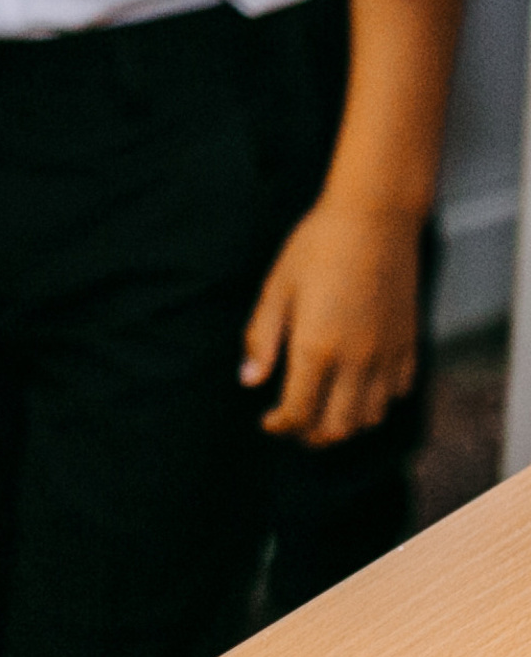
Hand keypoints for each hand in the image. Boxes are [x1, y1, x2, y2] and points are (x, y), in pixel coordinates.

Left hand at [241, 200, 423, 444]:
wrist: (374, 222)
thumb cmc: (315, 248)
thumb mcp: (277, 288)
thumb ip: (262, 338)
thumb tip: (248, 382)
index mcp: (317, 349)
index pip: (299, 412)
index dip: (280, 425)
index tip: (267, 422)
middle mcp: (357, 362)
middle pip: (338, 427)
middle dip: (311, 435)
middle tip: (293, 426)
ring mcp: (387, 357)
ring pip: (370, 417)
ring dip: (345, 424)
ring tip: (322, 412)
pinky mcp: (409, 346)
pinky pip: (396, 392)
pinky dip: (376, 402)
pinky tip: (357, 388)